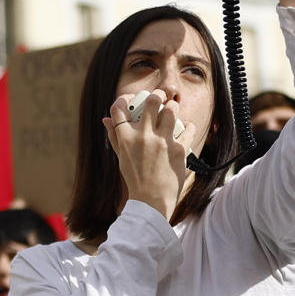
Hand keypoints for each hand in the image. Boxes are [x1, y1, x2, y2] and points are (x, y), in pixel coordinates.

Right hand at [104, 90, 187, 218]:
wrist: (151, 201)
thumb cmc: (135, 179)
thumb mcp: (121, 157)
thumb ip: (114, 136)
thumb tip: (106, 119)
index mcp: (125, 138)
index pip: (119, 109)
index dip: (124, 99)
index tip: (130, 99)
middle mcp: (143, 137)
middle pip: (151, 101)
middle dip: (158, 94)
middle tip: (161, 96)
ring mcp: (161, 142)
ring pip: (171, 110)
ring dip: (173, 106)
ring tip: (173, 110)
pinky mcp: (178, 150)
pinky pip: (188, 129)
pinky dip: (189, 127)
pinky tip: (187, 128)